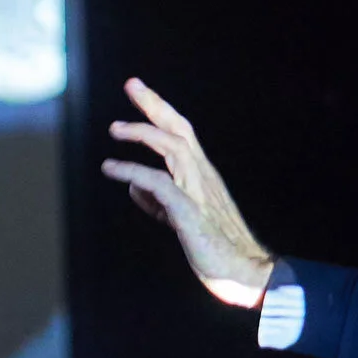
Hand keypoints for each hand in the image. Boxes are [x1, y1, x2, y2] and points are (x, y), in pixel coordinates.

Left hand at [101, 78, 275, 307]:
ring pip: (172, 147)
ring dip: (142, 133)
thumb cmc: (214, 246)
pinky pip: (158, 183)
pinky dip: (132, 172)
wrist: (246, 273)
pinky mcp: (189, 212)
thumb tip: (135, 185)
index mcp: (201, 175)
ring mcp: (198, 192)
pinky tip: (110, 168)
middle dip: (155, 104)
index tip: (139, 90)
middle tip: (131, 84)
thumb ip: (159, 199)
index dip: (160, 110)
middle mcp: (202, 176)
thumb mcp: (180, 217)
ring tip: (114, 128)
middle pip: (179, 129)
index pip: (181, 133)